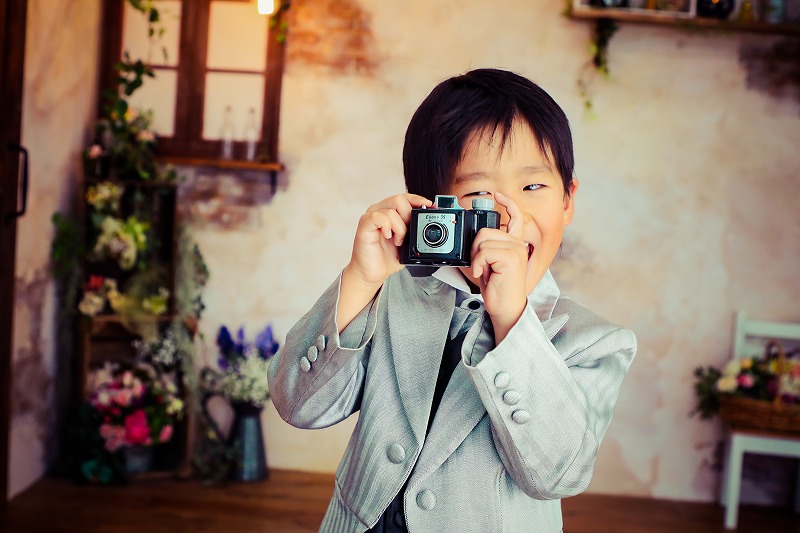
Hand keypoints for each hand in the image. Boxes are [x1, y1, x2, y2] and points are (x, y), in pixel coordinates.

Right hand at [338, 193, 431, 331]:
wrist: (372, 273)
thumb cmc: (387, 258)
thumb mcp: (408, 244)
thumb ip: (415, 232)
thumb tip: (429, 226)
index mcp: (390, 212)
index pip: (405, 197)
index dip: (418, 199)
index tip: (430, 206)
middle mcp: (380, 211)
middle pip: (399, 199)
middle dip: (409, 215)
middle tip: (409, 232)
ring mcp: (370, 217)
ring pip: (391, 210)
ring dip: (400, 227)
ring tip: (398, 241)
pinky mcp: (364, 225)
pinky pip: (378, 217)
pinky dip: (388, 226)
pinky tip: (388, 236)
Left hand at [464, 192, 530, 342]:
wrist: (506, 308)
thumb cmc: (498, 288)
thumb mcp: (491, 264)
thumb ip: (487, 248)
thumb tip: (475, 239)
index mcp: (514, 244)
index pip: (515, 217)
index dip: (507, 203)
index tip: (498, 195)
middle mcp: (518, 244)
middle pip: (485, 230)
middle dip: (475, 247)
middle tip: (480, 264)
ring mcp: (516, 250)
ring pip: (483, 240)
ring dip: (476, 257)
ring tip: (484, 270)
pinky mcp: (511, 257)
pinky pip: (484, 251)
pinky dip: (478, 263)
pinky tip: (483, 273)